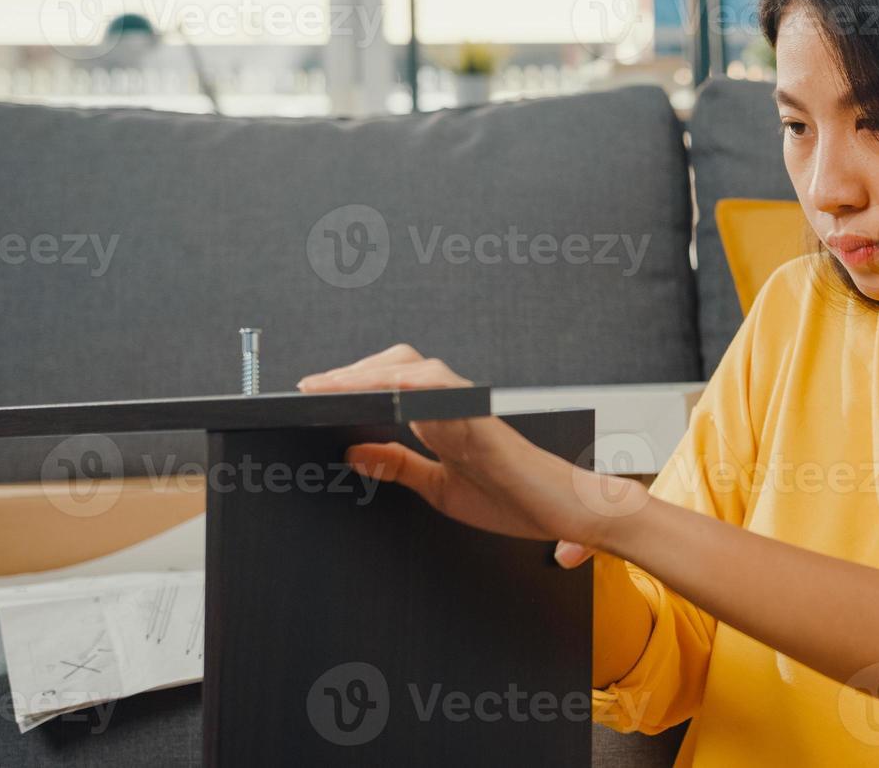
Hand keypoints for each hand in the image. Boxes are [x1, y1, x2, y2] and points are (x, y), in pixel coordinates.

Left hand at [297, 344, 647, 566]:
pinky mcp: (485, 424)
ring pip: (416, 370)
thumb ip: (400, 466)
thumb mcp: (439, 488)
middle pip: (399, 363)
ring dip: (369, 373)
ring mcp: (470, 412)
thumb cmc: (516, 499)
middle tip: (310, 388)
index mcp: (441, 421)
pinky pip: (444, 394)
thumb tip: (353, 451)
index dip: (351, 380)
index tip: (309, 393)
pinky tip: (383, 392)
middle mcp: (454, 408)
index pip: (392, 382)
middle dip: (353, 371)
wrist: (568, 515)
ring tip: (329, 388)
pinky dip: (410, 385)